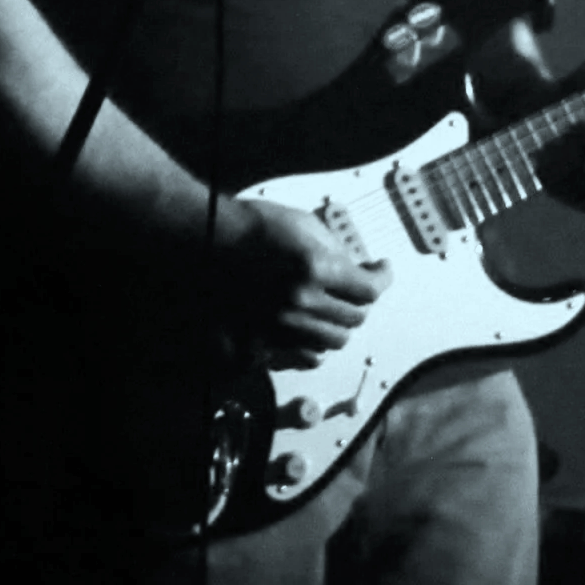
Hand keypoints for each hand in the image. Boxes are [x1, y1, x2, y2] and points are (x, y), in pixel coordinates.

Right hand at [219, 198, 391, 366]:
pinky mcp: (257, 346)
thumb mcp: (305, 226)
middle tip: (355, 288)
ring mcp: (276, 329)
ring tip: (330, 307)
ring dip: (337, 324)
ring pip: (331, 343)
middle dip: (360, 301)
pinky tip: (307, 327)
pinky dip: (311, 345)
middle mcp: (299, 303)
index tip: (382, 271)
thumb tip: (360, 270)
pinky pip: (301, 357)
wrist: (202, 241)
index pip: (369, 289)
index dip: (382, 278)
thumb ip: (337, 253)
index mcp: (315, 269)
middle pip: (354, 319)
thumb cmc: (252, 227)